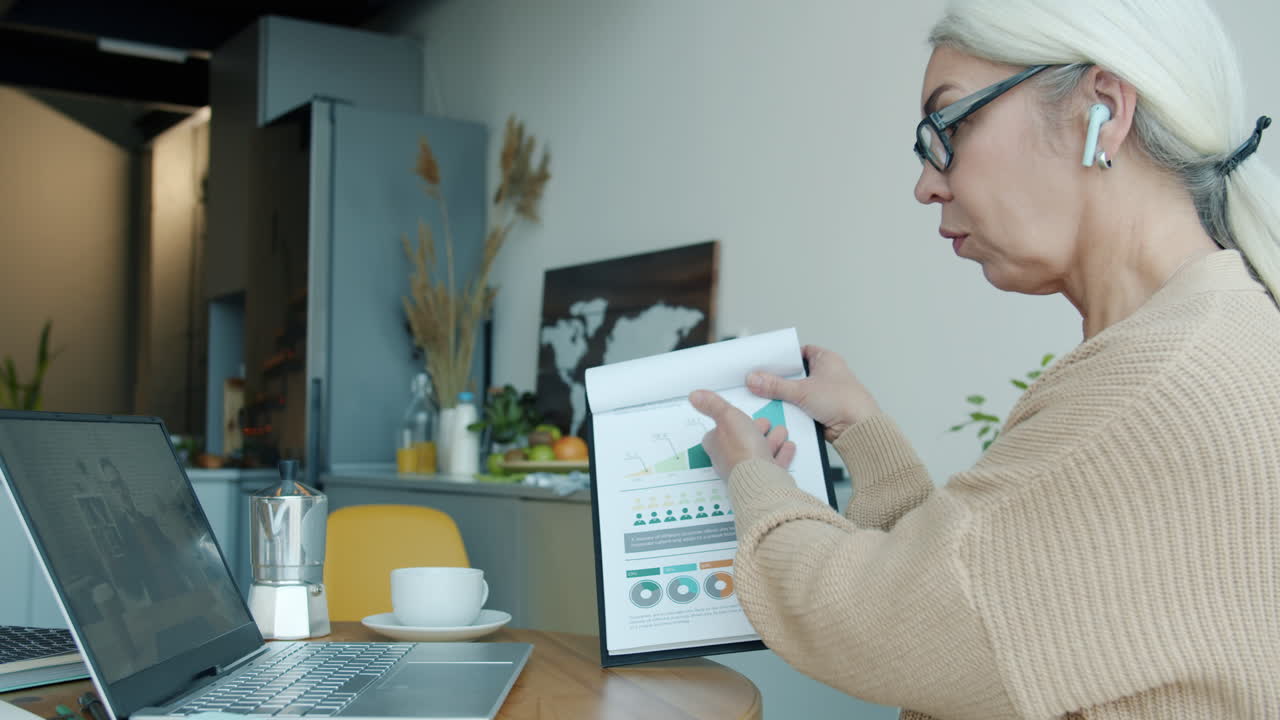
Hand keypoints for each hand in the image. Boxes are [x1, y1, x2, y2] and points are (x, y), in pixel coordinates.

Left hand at [689, 390, 795, 480]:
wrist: (760, 479)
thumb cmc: (742, 449)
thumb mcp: (727, 417)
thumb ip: (713, 405)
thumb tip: (694, 396)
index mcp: (717, 446)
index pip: (719, 432)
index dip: (730, 422)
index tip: (738, 415)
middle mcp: (730, 460)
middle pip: (742, 442)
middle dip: (755, 430)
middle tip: (765, 423)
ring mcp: (748, 470)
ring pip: (760, 452)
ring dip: (771, 440)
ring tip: (780, 432)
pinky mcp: (765, 478)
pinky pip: (774, 464)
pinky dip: (782, 454)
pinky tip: (788, 447)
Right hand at [747, 344, 879, 442]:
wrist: (859, 429)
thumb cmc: (845, 402)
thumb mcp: (803, 390)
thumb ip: (776, 385)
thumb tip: (756, 379)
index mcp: (826, 359)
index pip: (799, 352)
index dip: (782, 356)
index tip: (765, 361)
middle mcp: (826, 374)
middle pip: (795, 374)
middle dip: (780, 380)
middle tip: (760, 381)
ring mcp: (823, 393)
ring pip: (796, 392)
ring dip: (785, 396)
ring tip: (766, 396)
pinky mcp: (821, 410)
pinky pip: (800, 407)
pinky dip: (791, 409)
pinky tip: (778, 411)